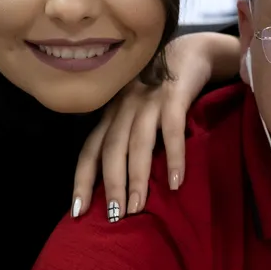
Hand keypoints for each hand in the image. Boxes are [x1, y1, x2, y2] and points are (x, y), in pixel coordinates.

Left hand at [70, 34, 219, 220]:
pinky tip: (176, 182)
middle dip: (111, 185)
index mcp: (112, 114)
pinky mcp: (174, 95)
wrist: (191, 52)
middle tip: (114, 217)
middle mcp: (124, 107)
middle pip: (111, 150)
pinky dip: (173, 157)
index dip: (83, 180)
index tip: (78, 212)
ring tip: (138, 208)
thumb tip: (119, 184)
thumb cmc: (162, 89)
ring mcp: (149, 100)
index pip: (90, 150)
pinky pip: (172, 129)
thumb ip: (126, 137)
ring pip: (137, 143)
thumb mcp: (136, 110)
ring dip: (137, 177)